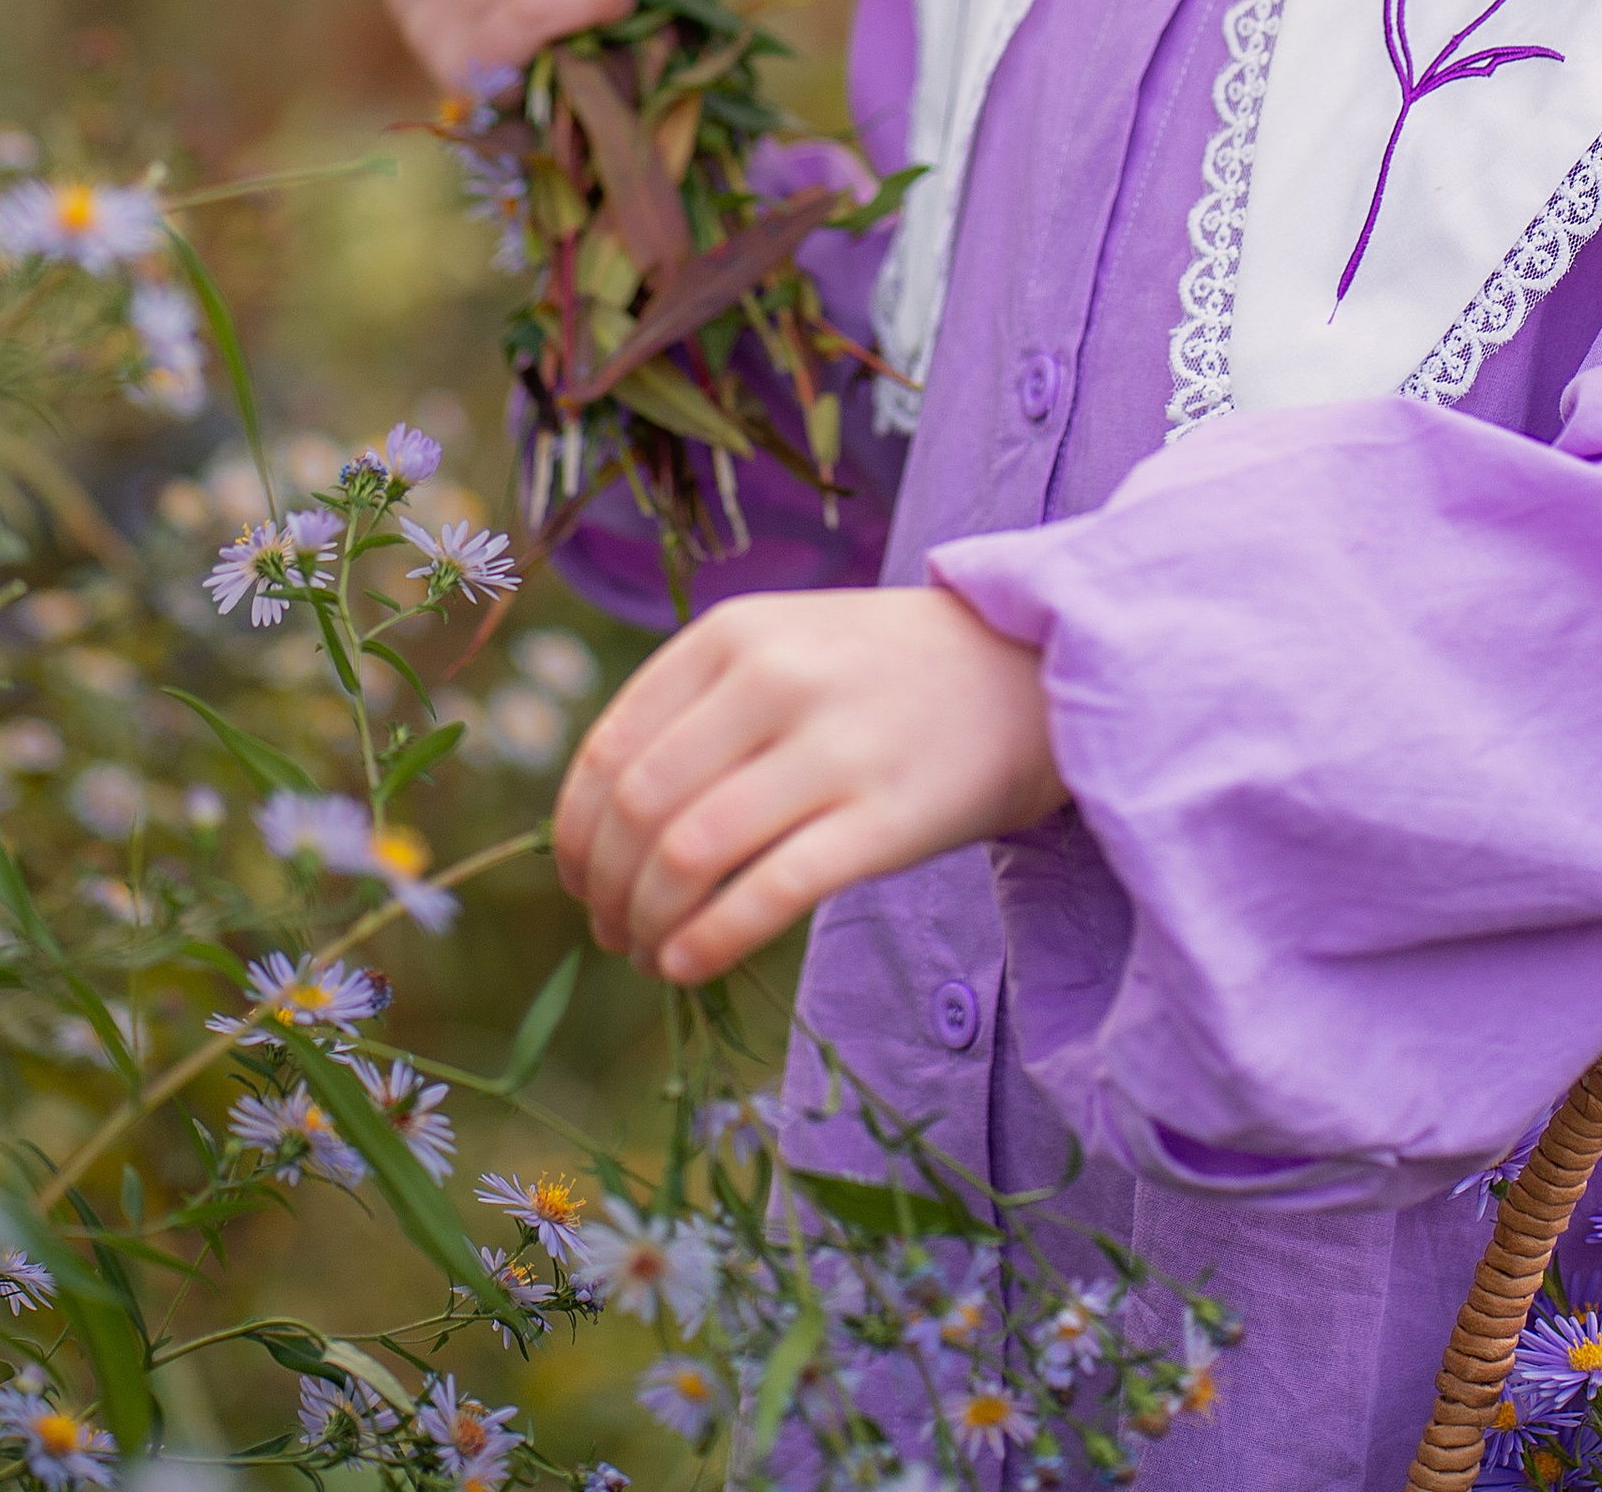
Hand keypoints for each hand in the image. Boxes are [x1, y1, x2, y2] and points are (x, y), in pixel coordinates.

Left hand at [552, 586, 1064, 982]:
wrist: (1026, 670)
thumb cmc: (880, 674)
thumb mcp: (778, 649)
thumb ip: (692, 712)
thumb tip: (594, 829)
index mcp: (732, 635)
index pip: (611, 749)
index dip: (575, 833)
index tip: (578, 882)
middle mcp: (774, 679)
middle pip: (640, 808)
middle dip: (607, 888)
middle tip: (611, 931)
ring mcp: (833, 747)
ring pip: (690, 853)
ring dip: (648, 923)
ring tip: (650, 952)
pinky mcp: (887, 817)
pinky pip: (770, 892)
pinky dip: (709, 941)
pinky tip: (688, 965)